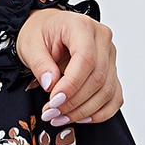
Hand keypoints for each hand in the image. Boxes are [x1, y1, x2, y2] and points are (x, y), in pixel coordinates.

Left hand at [16, 8, 122, 126]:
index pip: (86, 59)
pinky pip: (114, 97)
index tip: (54, 101)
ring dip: (84, 111)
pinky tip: (80, 118)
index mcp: (83, 26)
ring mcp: (110, 55)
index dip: (71, 85)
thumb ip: (40, 64)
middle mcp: (102, 39)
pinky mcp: (111, 71)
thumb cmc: (40, 32)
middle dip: (74, 102)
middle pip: (98, 78)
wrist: (47, 29)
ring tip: (59, 117)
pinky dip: (100, 112)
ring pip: (107, 91)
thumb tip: (51, 85)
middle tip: (51, 113)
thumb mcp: (30, 45)